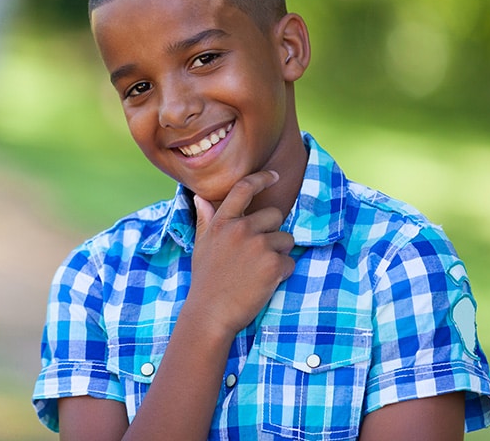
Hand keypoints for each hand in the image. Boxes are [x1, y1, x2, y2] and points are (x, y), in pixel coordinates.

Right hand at [185, 170, 294, 336]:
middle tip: (258, 253)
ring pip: (286, 239)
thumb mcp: (201, 245)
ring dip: (279, 253)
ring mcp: (258, 246)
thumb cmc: (206, 280)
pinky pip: (290, 262)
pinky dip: (283, 273)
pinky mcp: (273, 265)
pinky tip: (265, 283)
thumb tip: (199, 197)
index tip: (274, 176)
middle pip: (275, 215)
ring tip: (259, 271)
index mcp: (222, 222)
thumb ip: (206, 219)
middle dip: (273, 231)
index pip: (244, 189)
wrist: (210, 314)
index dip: (262, 178)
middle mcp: (241, 229)